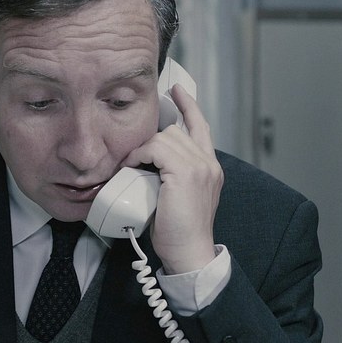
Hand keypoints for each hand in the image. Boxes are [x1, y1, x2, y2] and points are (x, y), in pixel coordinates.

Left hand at [122, 84, 223, 273]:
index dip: (189, 106)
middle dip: (151, 137)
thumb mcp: (178, 196)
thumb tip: (147, 163)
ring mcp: (199, 167)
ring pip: (165, 137)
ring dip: (143, 149)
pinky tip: (133, 167)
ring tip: (131, 166)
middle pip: (176, 130)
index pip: (201, 127)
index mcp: (210, 167)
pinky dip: (140, 155)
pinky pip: (156, 149)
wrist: (189, 253)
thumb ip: (172, 175)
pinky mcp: (186, 173)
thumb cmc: (179, 232)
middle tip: (133, 154)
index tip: (177, 89)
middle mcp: (208, 163)